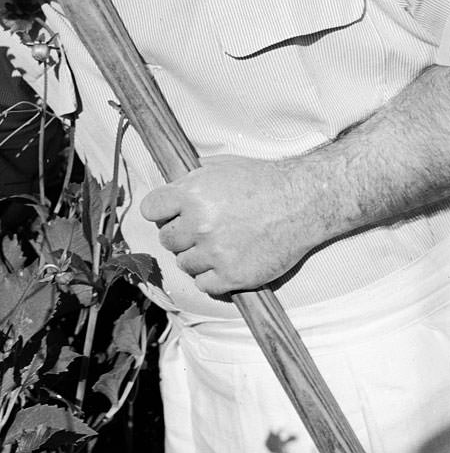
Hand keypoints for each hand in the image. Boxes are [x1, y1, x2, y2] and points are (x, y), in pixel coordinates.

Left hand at [139, 154, 318, 294]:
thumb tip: (169, 189)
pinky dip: (211, 278)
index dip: (160, 211)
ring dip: (196, 257)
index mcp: (191, 194)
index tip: (169, 213)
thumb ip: (189, 179)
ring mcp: (215, 252)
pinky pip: (204, 285)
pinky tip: (224, 265)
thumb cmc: (262, 181)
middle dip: (180, 235)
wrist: (301, 201)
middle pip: (166, 239)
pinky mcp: (233, 276)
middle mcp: (199, 224)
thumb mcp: (219, 167)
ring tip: (218, 245)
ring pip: (184, 264)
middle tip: (201, 230)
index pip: (151, 209)